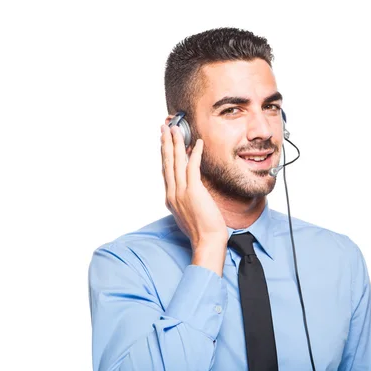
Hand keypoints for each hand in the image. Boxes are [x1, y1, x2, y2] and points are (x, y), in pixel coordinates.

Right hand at [160, 124, 227, 275]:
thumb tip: (190, 188)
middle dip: (165, 143)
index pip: (166, 171)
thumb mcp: (188, 213)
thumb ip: (186, 199)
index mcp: (170, 198)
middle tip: (164, 128)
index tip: (163, 142)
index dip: (164, 154)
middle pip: (167, 163)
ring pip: (176, 162)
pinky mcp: (193, 191)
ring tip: (175, 129)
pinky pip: (193, 167)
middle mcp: (172, 193)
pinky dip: (195, 153)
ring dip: (176, 143)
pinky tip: (197, 143)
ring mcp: (181, 192)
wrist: (207, 241)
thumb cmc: (202, 230)